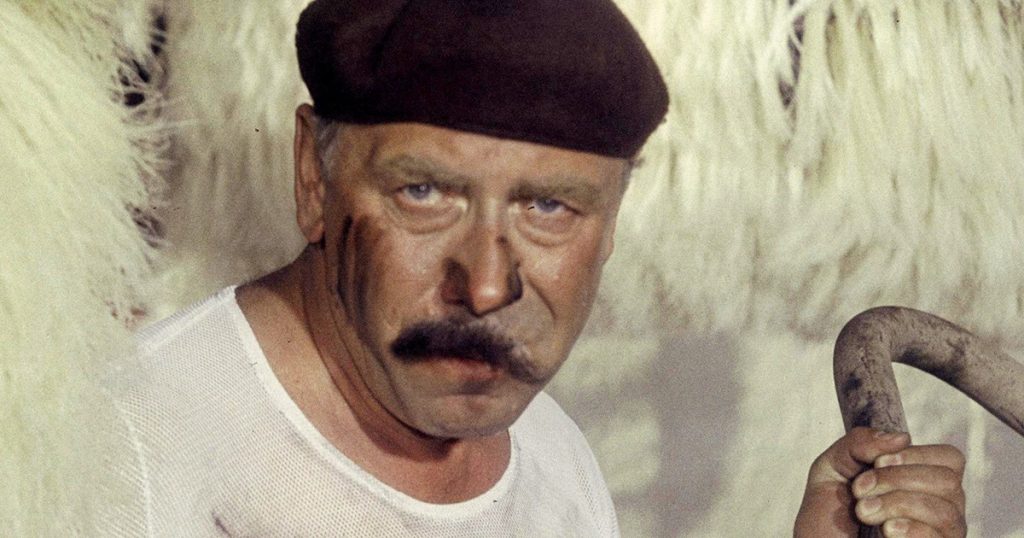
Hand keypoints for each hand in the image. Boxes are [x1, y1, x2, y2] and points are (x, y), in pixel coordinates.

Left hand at [794, 427, 964, 536]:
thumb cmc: (827, 516)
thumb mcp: (833, 467)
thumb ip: (860, 442)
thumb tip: (901, 437)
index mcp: (920, 481)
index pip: (948, 458)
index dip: (914, 454)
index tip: (876, 462)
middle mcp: (938, 506)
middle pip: (948, 480)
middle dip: (897, 479)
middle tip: (861, 490)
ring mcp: (939, 533)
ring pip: (946, 510)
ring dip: (897, 504)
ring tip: (864, 512)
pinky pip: (940, 537)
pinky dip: (909, 530)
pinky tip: (885, 531)